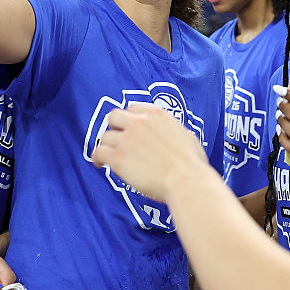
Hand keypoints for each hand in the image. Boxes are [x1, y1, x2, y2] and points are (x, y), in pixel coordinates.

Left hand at [91, 104, 209, 201]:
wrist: (186, 180)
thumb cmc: (192, 164)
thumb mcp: (187, 136)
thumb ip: (174, 130)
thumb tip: (175, 135)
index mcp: (156, 114)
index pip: (132, 108)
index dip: (128, 119)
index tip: (128, 128)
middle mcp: (139, 122)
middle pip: (114, 117)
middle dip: (114, 128)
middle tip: (117, 140)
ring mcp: (127, 139)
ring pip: (105, 137)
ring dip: (107, 146)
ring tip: (108, 156)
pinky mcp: (118, 157)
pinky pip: (99, 153)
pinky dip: (98, 159)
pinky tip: (100, 165)